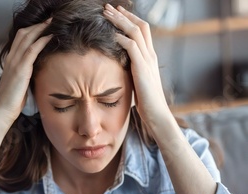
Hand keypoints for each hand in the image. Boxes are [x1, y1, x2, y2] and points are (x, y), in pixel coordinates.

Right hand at [0, 19, 52, 126]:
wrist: (2, 111)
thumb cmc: (11, 102)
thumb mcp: (19, 84)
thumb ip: (25, 74)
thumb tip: (37, 72)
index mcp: (10, 62)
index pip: (19, 39)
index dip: (31, 30)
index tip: (43, 26)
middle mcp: (11, 59)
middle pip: (23, 34)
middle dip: (37, 25)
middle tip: (50, 19)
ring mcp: (14, 63)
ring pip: (27, 38)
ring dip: (41, 28)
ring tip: (52, 22)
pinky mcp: (20, 69)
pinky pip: (32, 50)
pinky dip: (42, 40)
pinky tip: (51, 36)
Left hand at [103, 4, 169, 127]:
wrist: (156, 115)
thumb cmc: (145, 103)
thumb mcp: (135, 82)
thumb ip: (129, 71)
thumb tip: (117, 68)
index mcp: (149, 57)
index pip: (141, 30)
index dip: (128, 19)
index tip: (115, 12)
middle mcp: (150, 55)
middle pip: (139, 25)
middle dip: (123, 15)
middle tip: (108, 7)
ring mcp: (148, 60)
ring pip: (135, 32)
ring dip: (120, 21)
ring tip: (106, 14)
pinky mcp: (142, 69)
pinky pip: (132, 47)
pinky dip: (121, 38)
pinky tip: (110, 34)